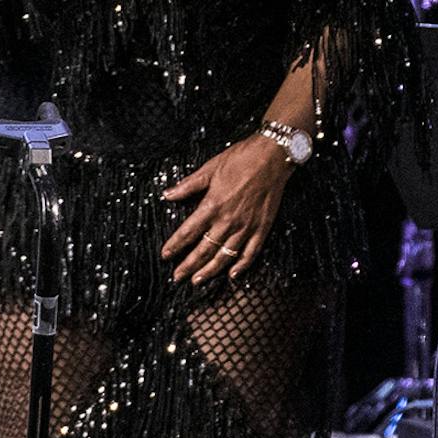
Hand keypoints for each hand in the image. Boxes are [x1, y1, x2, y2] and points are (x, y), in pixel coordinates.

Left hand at [160, 134, 294, 283]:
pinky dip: (242, 266)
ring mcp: (246, 226)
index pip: (188, 232)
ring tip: (197, 281)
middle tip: (177, 277)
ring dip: (210, 271)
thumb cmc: (240, 159)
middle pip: (204, 249)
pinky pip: (251, 252)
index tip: (165, 255)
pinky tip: (232, 275)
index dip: (175, 246)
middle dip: (188, 265)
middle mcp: (228, 220)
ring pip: (225, 256)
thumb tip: (167, 195)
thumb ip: (188, 186)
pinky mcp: (262, 228)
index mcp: (212, 205)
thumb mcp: (209, 168)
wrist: (272, 156)